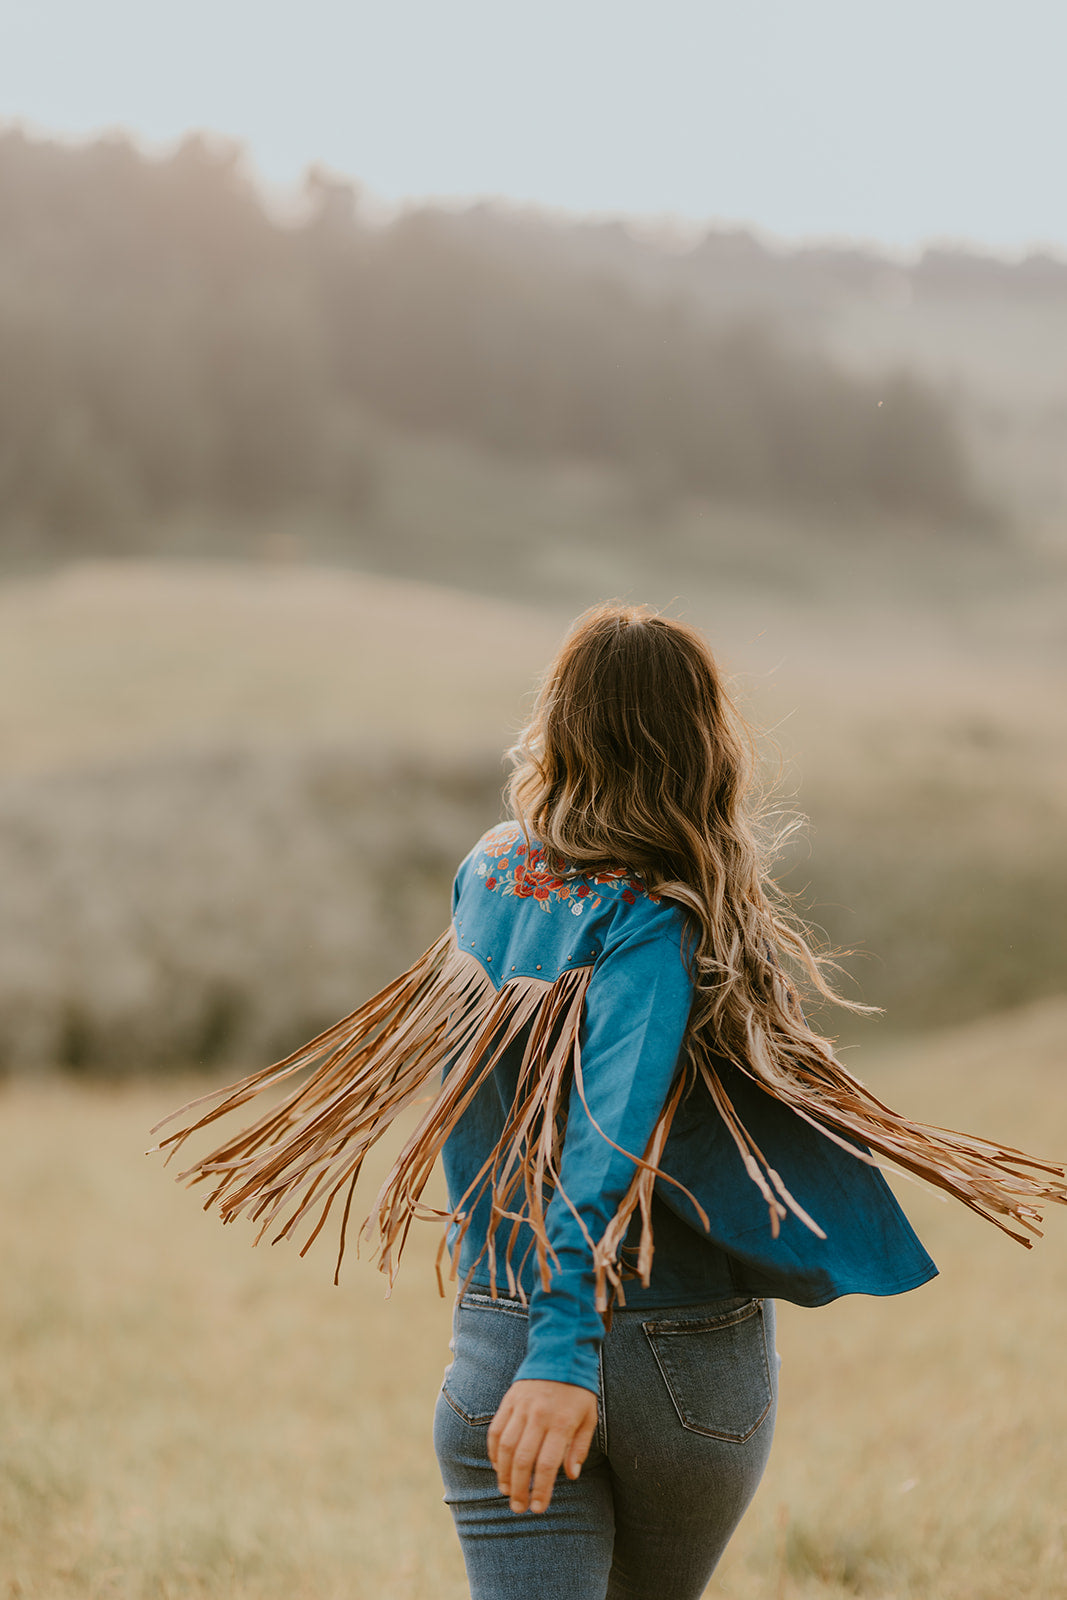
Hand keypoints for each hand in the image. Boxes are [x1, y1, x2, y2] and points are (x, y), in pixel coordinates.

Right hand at [487, 1378, 598, 1515]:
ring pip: (506, 1447)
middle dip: (519, 1489)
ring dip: (503, 1473)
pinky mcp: (509, 1401)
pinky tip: (498, 1466)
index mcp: (561, 1423)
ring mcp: (521, 1408)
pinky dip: (494, 1452)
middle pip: (523, 1460)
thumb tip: (571, 1476)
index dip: (541, 1490)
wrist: (561, 1352)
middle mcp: (539, 1416)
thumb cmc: (578, 1390)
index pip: (547, 1465)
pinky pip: (496, 1430)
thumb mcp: (589, 1417)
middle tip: (518, 1508)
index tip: (538, 1508)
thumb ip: (579, 1447)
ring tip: (506, 1491)